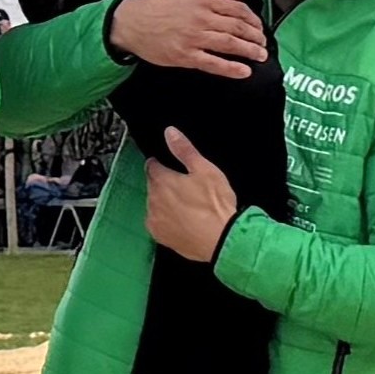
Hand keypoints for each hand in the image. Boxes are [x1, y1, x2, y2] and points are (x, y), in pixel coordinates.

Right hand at [108, 0, 267, 78]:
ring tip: (261, 56)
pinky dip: (231, 68)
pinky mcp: (186, 56)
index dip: (252, 19)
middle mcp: (202, 17)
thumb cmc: (160, 2)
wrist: (133, 22)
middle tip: (263, 42)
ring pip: (229, 44)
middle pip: (237, 27)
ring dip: (249, 51)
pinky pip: (213, 63)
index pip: (237, 9)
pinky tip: (244, 71)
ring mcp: (194, 38)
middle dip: (255, 36)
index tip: (259, 26)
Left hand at [143, 128, 238, 262]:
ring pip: (155, 205)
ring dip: (164, 203)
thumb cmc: (216, 205)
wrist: (222, 240)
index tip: (170, 168)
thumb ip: (184, 149)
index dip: (161, 164)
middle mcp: (152, 200)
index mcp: (162, 181)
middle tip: (185, 189)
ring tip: (187, 206)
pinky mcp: (160, 237)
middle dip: (164, 185)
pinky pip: (158, 223)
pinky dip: (167, 220)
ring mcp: (154, 220)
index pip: (152, 166)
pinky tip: (183, 221)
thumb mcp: (205, 169)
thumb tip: (170, 132)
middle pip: (153, 186)